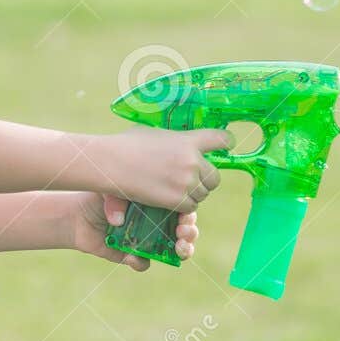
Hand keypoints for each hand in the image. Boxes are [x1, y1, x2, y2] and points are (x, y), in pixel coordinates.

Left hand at [67, 193, 198, 271]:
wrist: (78, 215)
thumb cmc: (99, 195)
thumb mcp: (110, 187)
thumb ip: (116, 197)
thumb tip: (118, 220)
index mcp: (160, 203)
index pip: (185, 208)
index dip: (190, 214)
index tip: (186, 216)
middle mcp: (159, 223)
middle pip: (186, 230)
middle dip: (191, 232)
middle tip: (184, 231)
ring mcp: (148, 241)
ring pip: (174, 250)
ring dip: (182, 250)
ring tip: (179, 248)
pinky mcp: (132, 256)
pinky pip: (143, 263)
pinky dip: (140, 262)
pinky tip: (132, 257)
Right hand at [94, 126, 232, 212]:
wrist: (111, 162)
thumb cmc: (125, 145)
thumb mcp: (153, 133)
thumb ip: (171, 140)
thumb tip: (176, 144)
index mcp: (188, 140)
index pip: (220, 139)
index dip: (226, 143)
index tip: (228, 145)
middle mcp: (192, 160)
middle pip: (215, 177)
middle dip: (205, 180)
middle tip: (190, 181)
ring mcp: (186, 181)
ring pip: (202, 194)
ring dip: (192, 194)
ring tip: (173, 190)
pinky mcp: (177, 199)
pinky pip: (190, 207)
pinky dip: (182, 207)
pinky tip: (168, 200)